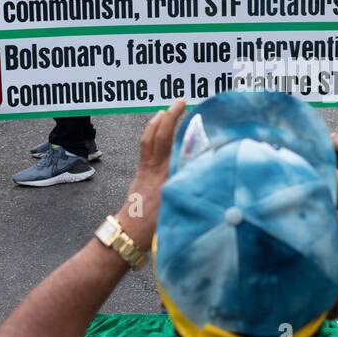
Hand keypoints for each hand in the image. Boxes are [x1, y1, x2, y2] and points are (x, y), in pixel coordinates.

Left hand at [117, 100, 184, 244]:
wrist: (131, 233)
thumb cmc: (156, 226)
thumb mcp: (179, 206)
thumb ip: (190, 186)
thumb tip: (206, 171)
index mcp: (166, 175)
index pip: (173, 143)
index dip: (180, 125)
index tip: (191, 112)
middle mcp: (155, 169)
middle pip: (160, 136)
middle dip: (170, 117)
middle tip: (180, 103)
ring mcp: (146, 170)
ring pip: (149, 139)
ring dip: (157, 122)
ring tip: (165, 111)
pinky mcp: (141, 173)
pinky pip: (146, 147)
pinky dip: (151, 134)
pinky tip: (157, 131)